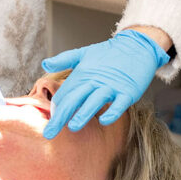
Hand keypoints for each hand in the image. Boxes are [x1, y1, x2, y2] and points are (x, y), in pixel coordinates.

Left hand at [41, 30, 169, 138]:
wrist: (136, 46)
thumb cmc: (108, 52)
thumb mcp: (83, 53)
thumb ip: (63, 59)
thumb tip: (44, 64)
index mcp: (82, 74)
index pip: (65, 94)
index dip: (56, 109)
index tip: (50, 124)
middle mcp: (94, 80)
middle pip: (75, 99)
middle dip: (61, 117)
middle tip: (49, 134)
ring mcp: (111, 86)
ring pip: (95, 101)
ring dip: (84, 113)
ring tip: (72, 127)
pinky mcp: (128, 91)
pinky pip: (119, 104)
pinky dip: (112, 112)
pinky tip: (103, 121)